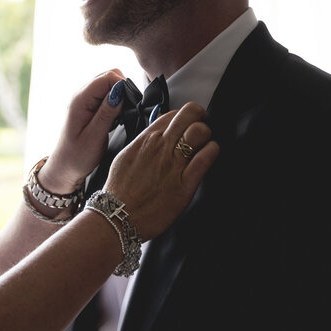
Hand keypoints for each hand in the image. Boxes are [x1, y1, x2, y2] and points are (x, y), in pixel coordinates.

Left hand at [39, 70, 129, 193]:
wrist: (65, 167)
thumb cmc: (77, 156)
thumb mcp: (94, 137)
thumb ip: (107, 113)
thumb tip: (120, 90)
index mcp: (80, 100)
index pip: (107, 77)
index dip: (123, 86)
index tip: (130, 105)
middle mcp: (81, 95)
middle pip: (109, 75)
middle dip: (123, 89)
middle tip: (127, 111)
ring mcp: (84, 100)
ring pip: (109, 83)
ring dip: (120, 95)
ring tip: (120, 116)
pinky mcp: (89, 106)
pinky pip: (106, 94)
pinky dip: (116, 101)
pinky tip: (116, 117)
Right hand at [102, 102, 217, 241]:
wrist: (118, 216)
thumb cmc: (120, 192)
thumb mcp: (126, 157)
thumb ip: (143, 143)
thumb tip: (155, 133)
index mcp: (146, 140)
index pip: (173, 114)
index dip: (184, 116)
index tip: (188, 123)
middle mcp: (161, 147)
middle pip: (190, 114)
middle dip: (200, 117)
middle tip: (202, 126)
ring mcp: (173, 164)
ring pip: (200, 131)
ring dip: (206, 134)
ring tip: (204, 143)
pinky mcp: (184, 184)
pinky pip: (206, 158)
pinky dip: (212, 151)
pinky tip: (208, 155)